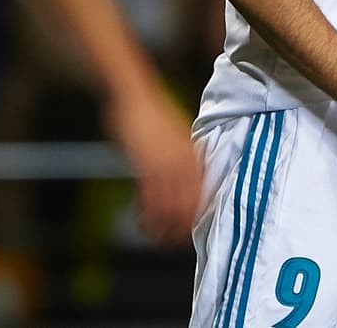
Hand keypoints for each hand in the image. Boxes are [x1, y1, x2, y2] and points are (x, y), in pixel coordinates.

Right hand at [104, 90, 202, 245]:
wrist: (134, 96)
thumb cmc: (153, 117)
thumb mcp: (177, 137)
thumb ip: (184, 159)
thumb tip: (187, 183)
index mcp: (194, 155)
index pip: (203, 194)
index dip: (196, 216)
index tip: (188, 230)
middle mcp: (184, 162)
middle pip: (190, 205)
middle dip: (181, 227)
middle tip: (171, 241)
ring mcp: (165, 164)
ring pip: (171, 207)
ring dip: (163, 225)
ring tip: (155, 236)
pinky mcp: (145, 165)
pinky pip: (149, 199)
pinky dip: (146, 215)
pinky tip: (141, 222)